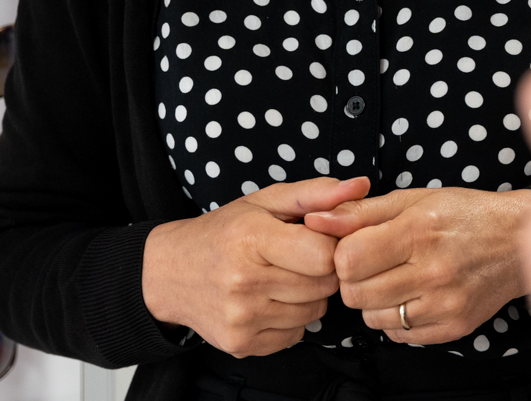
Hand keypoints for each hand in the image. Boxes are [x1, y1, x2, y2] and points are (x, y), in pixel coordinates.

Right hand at [142, 176, 369, 356]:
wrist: (169, 273)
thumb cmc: (222, 232)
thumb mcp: (264, 202)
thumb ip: (316, 194)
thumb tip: (361, 185)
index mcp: (252, 240)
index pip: (324, 255)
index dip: (328, 245)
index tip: (315, 238)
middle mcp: (244, 283)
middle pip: (323, 286)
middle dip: (320, 270)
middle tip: (297, 257)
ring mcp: (242, 318)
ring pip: (314, 312)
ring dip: (307, 295)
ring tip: (281, 277)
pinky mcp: (241, 344)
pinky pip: (295, 335)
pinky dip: (291, 319)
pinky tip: (269, 300)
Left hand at [303, 187, 530, 343]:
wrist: (519, 240)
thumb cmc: (464, 213)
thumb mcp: (413, 200)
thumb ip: (361, 212)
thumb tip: (315, 220)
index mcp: (419, 232)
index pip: (349, 260)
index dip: (342, 254)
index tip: (356, 245)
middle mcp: (433, 271)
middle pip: (356, 294)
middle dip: (354, 279)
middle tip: (373, 263)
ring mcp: (445, 303)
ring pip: (373, 318)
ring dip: (374, 300)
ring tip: (394, 278)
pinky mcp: (454, 327)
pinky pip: (400, 334)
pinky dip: (397, 318)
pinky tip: (412, 295)